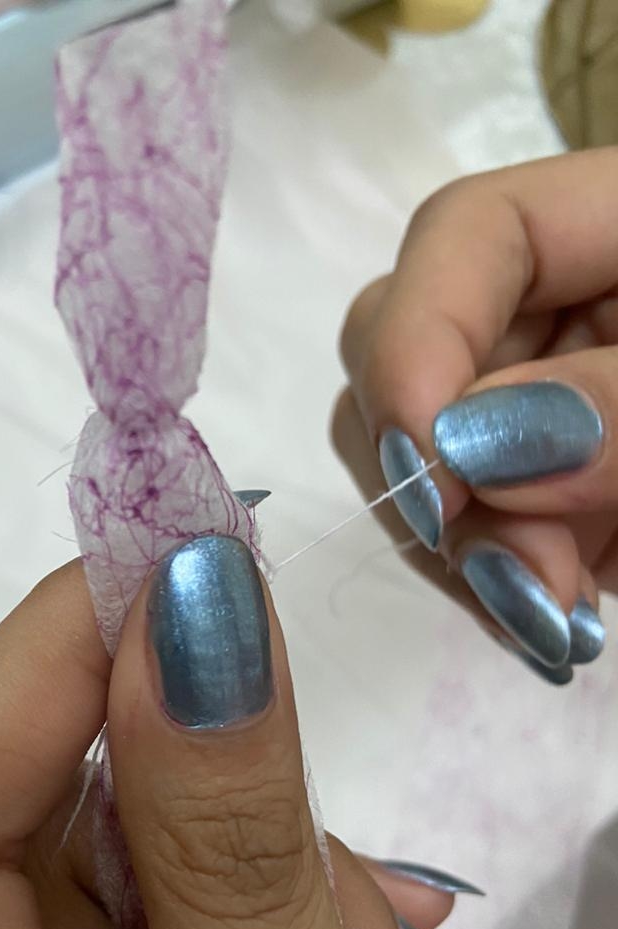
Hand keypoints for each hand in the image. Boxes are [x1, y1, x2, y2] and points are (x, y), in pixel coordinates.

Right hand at [336, 149, 615, 683]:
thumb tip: (460, 445)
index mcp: (611, 232)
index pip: (462, 238)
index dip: (417, 342)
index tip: (432, 467)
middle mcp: (552, 319)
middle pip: (405, 357)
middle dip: (431, 471)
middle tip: (523, 574)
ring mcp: (537, 418)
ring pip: (414, 464)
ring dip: (460, 550)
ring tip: (553, 617)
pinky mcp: (544, 504)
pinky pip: (463, 539)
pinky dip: (490, 590)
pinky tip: (548, 623)